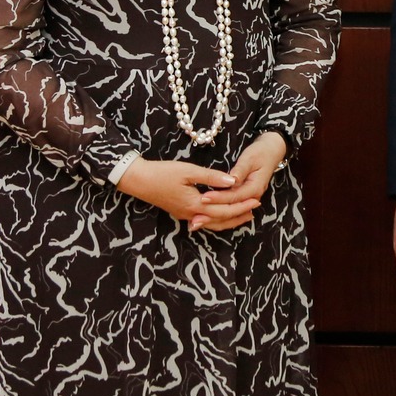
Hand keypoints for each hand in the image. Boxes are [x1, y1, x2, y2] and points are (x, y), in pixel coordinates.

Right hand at [115, 159, 259, 230]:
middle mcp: (192, 215)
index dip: (241, 204)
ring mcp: (186, 216)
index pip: (224, 208)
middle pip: (221, 220)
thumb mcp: (189, 171)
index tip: (256, 199)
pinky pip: (205, 221)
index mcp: (195, 204)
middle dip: (239, 214)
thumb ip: (212, 178)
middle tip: (255, 209)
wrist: (139, 180)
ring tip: (245, 216)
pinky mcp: (182, 213)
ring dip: (230, 221)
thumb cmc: (162, 173)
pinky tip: (222, 216)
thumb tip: (233, 181)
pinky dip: (217, 220)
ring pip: (213, 224)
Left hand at [204, 132, 288, 232]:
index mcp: (255, 188)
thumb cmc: (260, 153)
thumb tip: (231, 180)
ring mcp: (249, 200)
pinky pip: (231, 210)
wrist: (271, 152)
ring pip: (230, 213)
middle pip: (231, 209)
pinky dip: (218, 215)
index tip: (203, 198)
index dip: (218, 198)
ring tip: (196, 223)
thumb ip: (240, 170)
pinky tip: (205, 218)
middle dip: (213, 214)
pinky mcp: (244, 199)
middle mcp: (253, 197)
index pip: (234, 196)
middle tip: (195, 218)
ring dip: (213, 219)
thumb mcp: (250, 158)